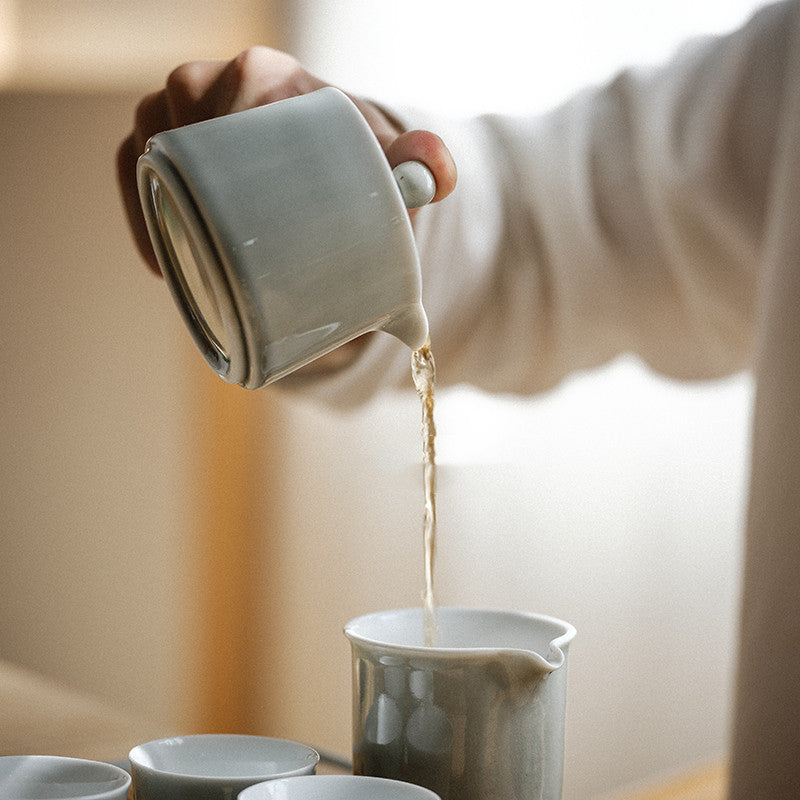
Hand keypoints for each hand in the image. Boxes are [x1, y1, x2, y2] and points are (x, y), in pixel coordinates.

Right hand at [117, 46, 457, 274]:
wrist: (329, 165)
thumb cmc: (353, 162)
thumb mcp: (388, 163)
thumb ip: (421, 163)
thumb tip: (436, 174)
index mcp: (265, 75)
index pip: (224, 102)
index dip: (221, 161)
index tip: (238, 222)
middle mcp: (214, 83)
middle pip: (179, 131)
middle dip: (192, 197)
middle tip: (221, 259)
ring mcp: (181, 111)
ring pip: (149, 150)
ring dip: (162, 209)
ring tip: (192, 267)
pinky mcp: (162, 141)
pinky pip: (134, 167)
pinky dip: (143, 212)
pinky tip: (163, 263)